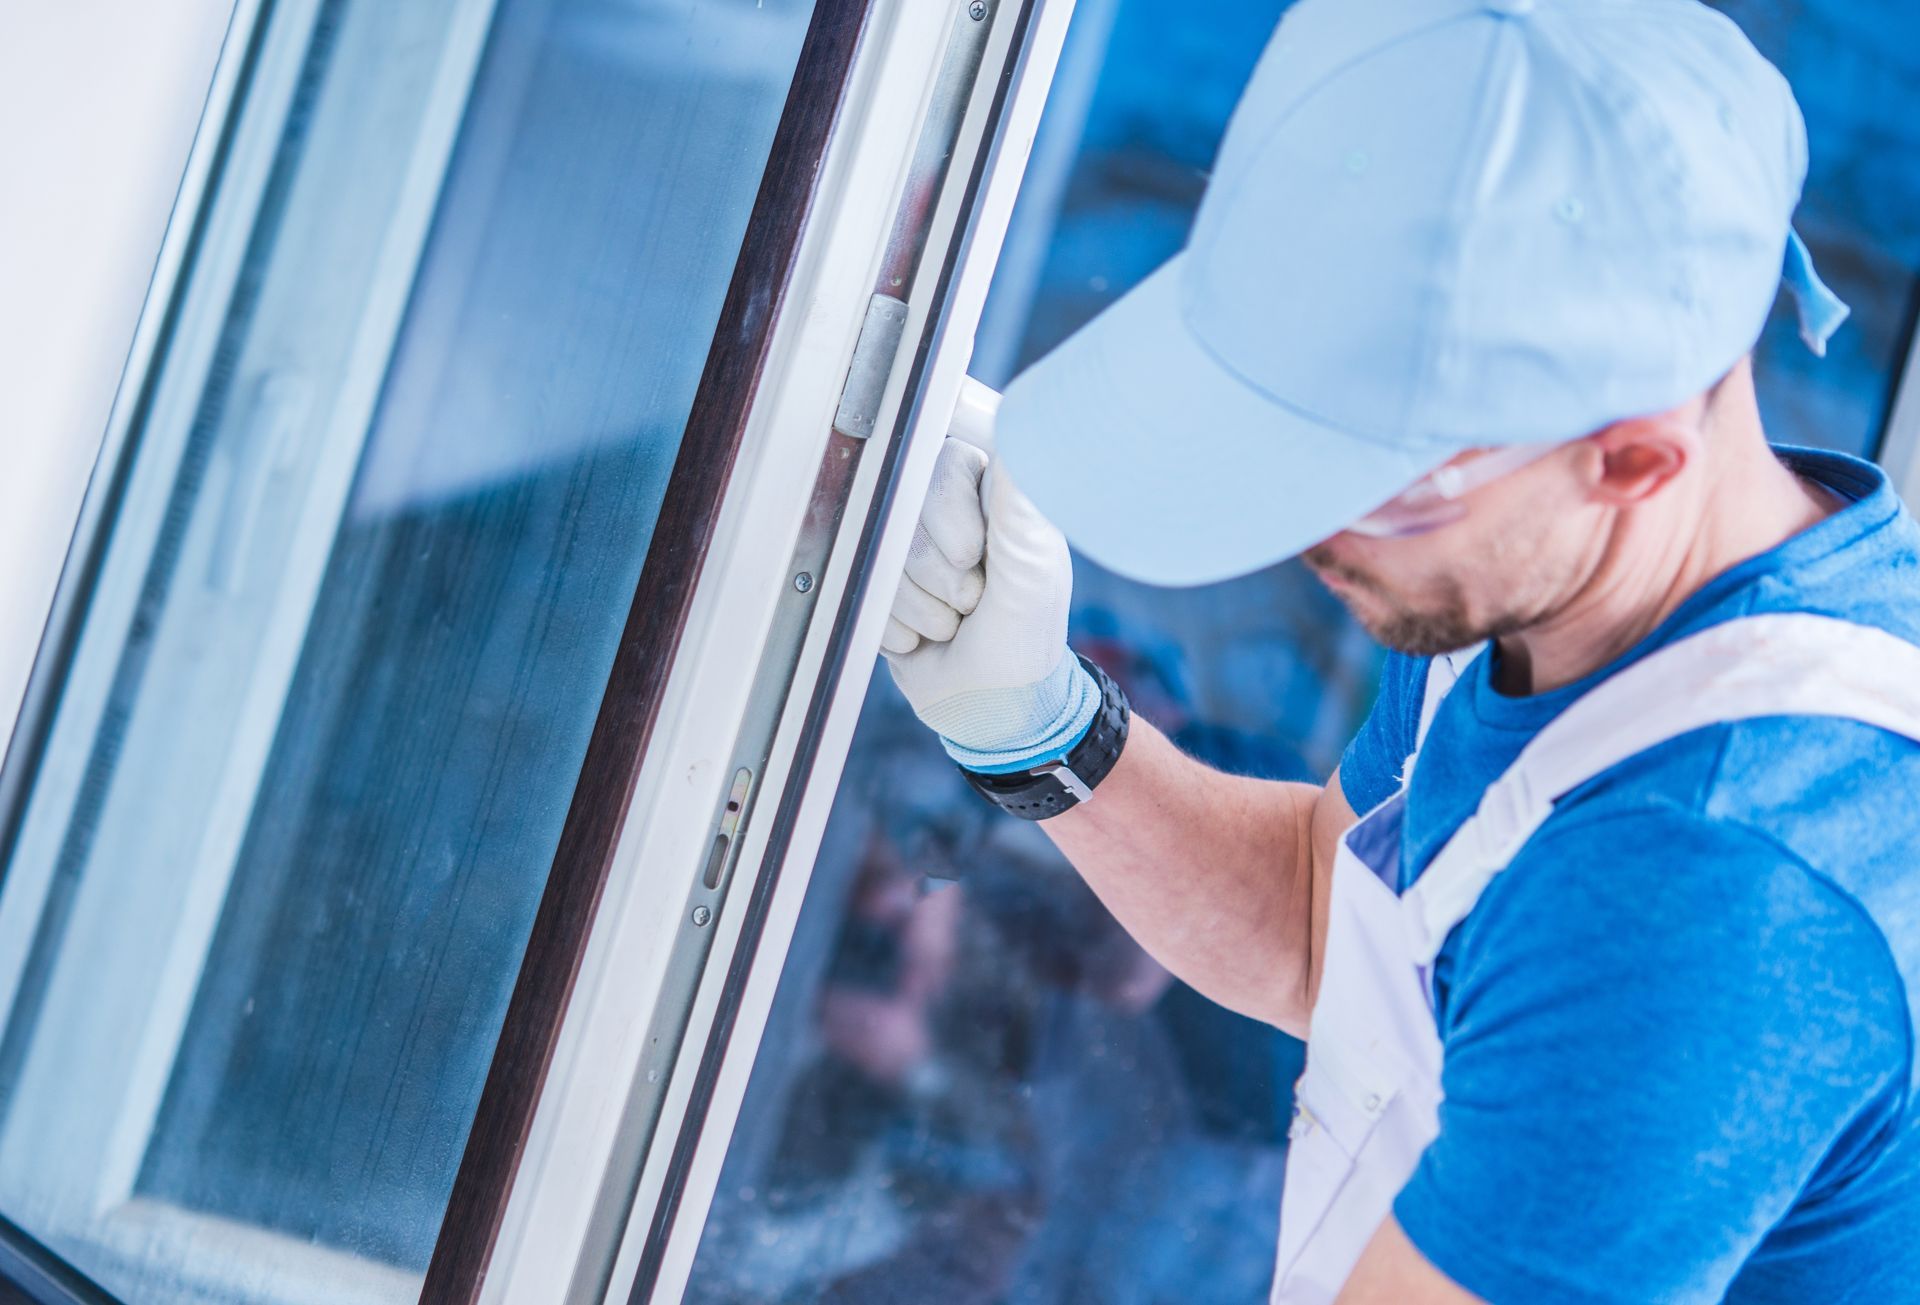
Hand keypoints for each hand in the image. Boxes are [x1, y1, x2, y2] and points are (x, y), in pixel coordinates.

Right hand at [882, 438, 1097, 770]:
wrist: (993, 706)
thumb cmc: (1026, 633)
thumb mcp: (1033, 565)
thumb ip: (1018, 497)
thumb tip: (1025, 422)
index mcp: (986, 490)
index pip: (941, 465)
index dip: (949, 519)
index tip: (974, 555)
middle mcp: (942, 509)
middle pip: (903, 516)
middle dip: (940, 575)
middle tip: (974, 598)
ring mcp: (905, 547)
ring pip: (881, 558)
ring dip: (922, 608)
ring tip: (956, 621)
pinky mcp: (878, 584)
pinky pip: (863, 593)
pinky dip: (896, 628)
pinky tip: (926, 636)